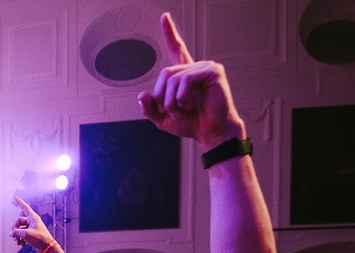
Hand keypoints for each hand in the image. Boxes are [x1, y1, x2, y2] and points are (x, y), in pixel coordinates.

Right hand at [11, 196, 53, 249]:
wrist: (47, 248)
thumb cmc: (40, 239)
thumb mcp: (26, 234)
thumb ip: (16, 232)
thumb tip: (11, 233)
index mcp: (33, 218)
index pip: (25, 207)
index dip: (20, 202)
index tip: (15, 198)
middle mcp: (32, 221)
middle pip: (18, 222)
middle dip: (15, 229)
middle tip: (14, 236)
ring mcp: (31, 228)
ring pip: (20, 229)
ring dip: (17, 236)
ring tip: (18, 242)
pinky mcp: (31, 234)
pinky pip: (22, 234)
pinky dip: (21, 239)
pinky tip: (22, 244)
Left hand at [137, 13, 245, 148]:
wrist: (211, 133)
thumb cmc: (192, 124)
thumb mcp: (163, 119)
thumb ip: (150, 108)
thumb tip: (142, 95)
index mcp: (185, 75)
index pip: (176, 50)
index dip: (169, 33)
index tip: (164, 17)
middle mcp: (195, 68)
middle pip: (165, 73)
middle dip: (161, 96)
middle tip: (170, 110)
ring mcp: (205, 68)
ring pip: (173, 78)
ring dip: (171, 100)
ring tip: (182, 110)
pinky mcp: (213, 72)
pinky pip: (186, 80)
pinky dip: (182, 96)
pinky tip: (189, 104)